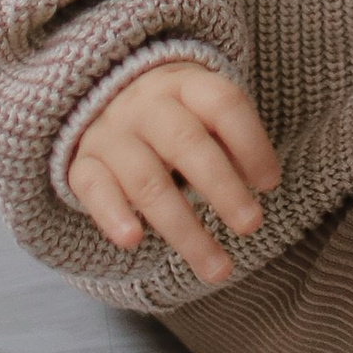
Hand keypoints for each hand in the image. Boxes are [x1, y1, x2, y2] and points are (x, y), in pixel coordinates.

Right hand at [65, 61, 280, 283]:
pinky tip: (133, 241)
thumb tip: (260, 182)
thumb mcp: (202, 113)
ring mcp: (111, 133)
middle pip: (186, 142)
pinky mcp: (82, 163)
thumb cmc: (173, 116)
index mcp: (184, 84)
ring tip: (217, 267)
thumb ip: (229, 141)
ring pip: (146, 180)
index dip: (252, 143)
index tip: (270, 184)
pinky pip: (94, 188)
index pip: (222, 103)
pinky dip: (112, 214)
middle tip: (251, 225)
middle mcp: (146, 104)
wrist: (100, 97)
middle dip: (223, 188)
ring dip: (184, 228)